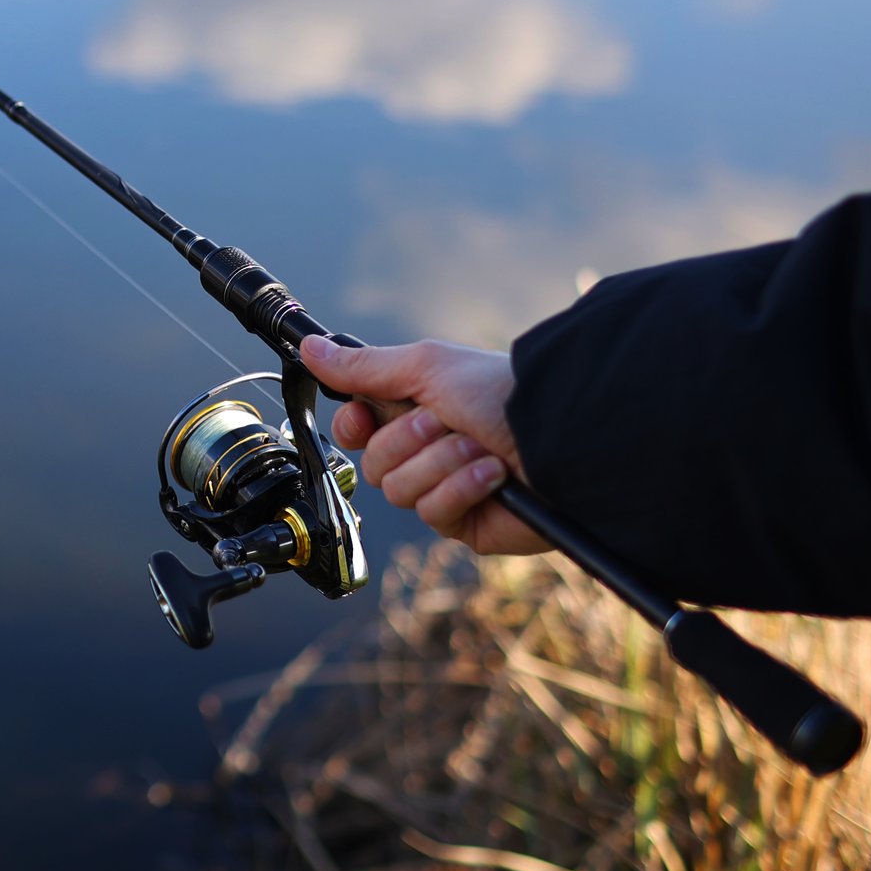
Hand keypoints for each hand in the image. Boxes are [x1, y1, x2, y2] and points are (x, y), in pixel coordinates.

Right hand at [298, 335, 548, 555]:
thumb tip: (310, 348)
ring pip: (399, 490)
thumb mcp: (425, 367)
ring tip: (480, 447)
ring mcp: (446, 488)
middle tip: (445, 423)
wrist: (560, 436)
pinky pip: (434, 512)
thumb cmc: (500, 392)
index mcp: (414, 408)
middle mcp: (427, 449)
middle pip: (374, 463)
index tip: (364, 418)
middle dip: (410, 440)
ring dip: (442, 463)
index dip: (353, 426)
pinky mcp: (466, 522)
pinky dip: (463, 487)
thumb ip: (364, 367)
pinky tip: (494, 474)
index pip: (356, 430)